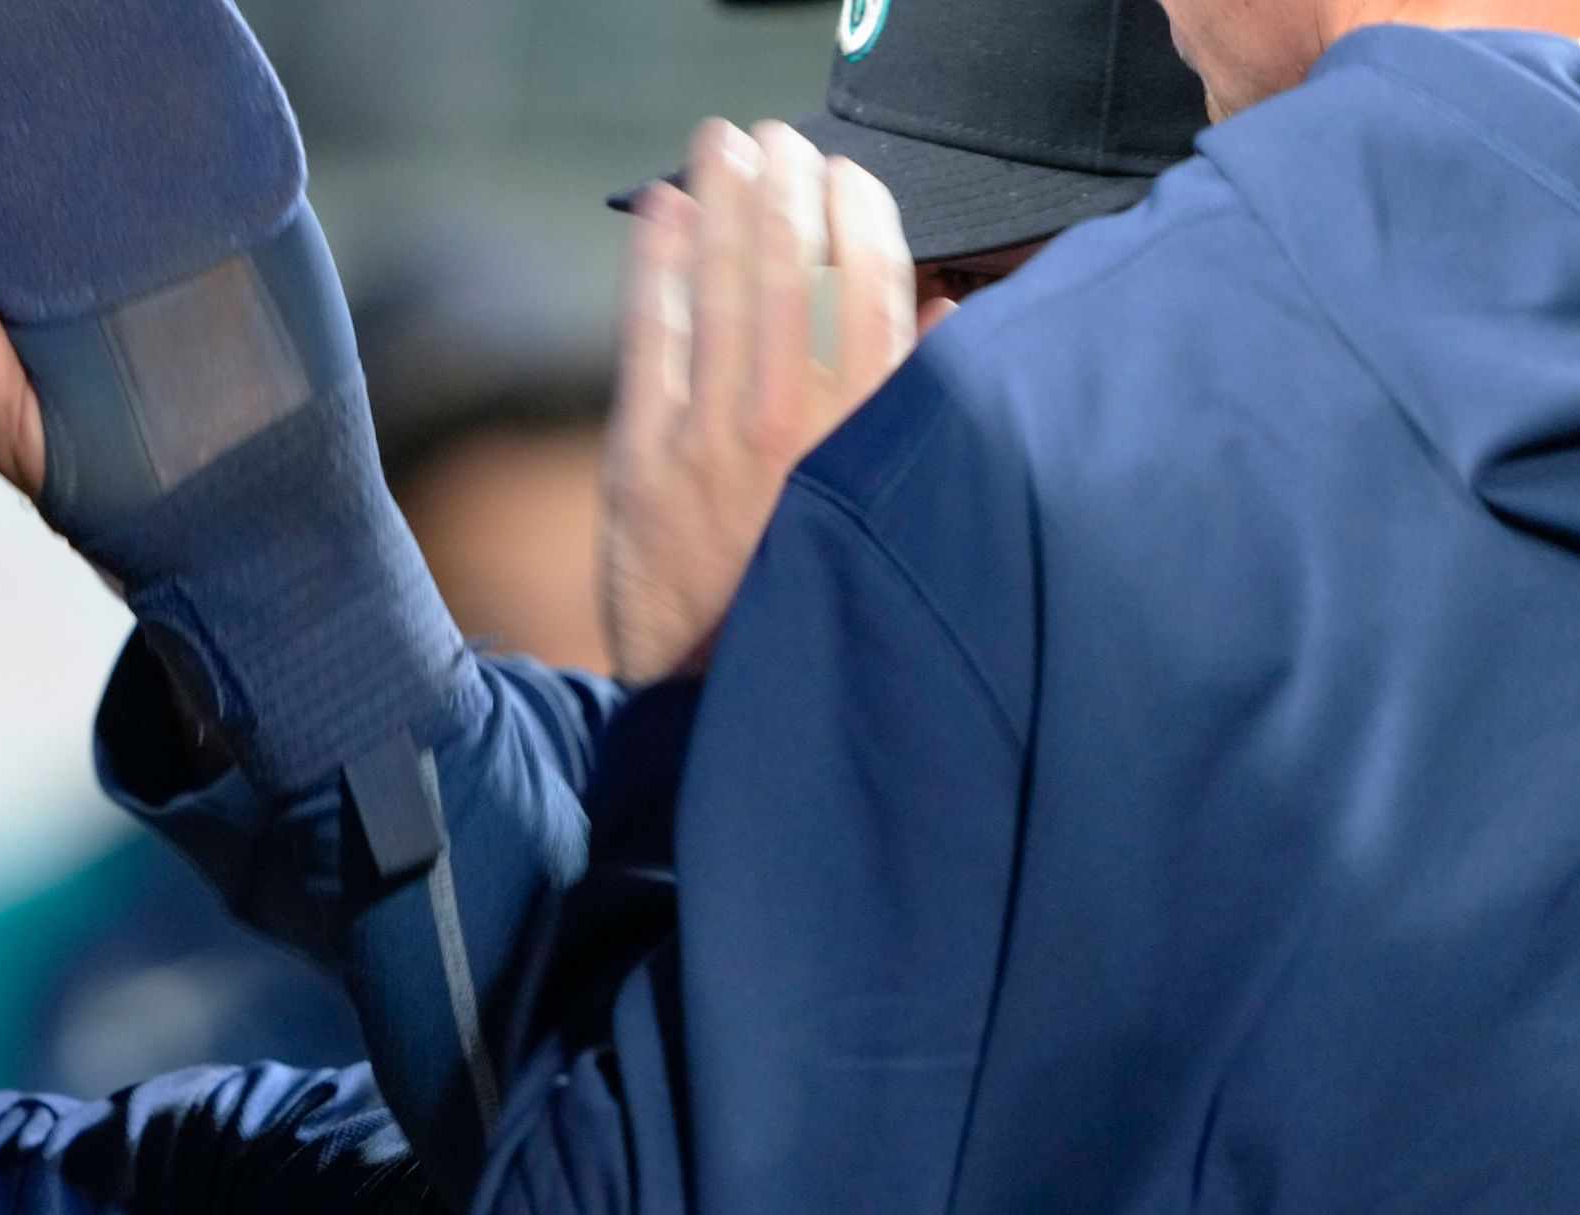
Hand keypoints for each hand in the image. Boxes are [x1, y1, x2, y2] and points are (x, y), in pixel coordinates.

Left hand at [600, 119, 916, 682]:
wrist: (724, 708)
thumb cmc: (815, 605)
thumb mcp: (898, 514)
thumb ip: (915, 409)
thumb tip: (938, 316)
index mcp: (868, 436)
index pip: (875, 290)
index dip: (858, 218)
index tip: (846, 177)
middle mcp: (795, 427)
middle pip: (793, 272)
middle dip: (785, 192)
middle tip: (776, 141)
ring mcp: (712, 441)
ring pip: (722, 290)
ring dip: (722, 205)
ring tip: (723, 146)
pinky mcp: (642, 464)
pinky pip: (649, 339)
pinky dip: (654, 268)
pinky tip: (659, 211)